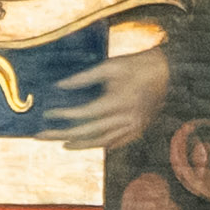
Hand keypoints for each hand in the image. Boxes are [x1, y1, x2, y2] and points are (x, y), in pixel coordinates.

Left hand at [45, 39, 171, 149]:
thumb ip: (83, 78)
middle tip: (41, 136)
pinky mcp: (139, 129)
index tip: (48, 113)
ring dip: (81, 144)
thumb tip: (60, 86)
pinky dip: (101, 144)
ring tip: (63, 144)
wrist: (168, 71)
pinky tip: (88, 144)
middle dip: (62, 135)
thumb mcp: (109, 66)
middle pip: (88, 133)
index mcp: (118, 103)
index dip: (65, 115)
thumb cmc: (136, 64)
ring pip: (102, 142)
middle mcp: (125, 119)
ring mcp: (134, 127)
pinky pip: (116, 142)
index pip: (85, 114)